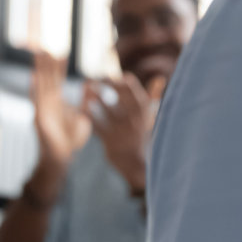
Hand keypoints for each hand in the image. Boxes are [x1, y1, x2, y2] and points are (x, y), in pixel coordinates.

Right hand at [31, 51, 90, 168]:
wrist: (62, 157)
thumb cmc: (70, 140)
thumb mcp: (83, 118)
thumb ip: (85, 103)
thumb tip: (91, 87)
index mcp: (57, 102)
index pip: (58, 80)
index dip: (59, 67)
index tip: (61, 52)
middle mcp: (48, 102)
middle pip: (47, 78)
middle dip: (46, 63)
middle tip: (45, 46)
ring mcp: (42, 108)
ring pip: (40, 85)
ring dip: (38, 69)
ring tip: (38, 55)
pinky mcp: (39, 117)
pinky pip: (36, 100)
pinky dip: (34, 88)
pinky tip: (33, 76)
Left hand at [81, 73, 159, 193]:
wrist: (138, 165)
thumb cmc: (143, 138)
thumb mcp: (151, 118)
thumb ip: (153, 97)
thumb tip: (159, 78)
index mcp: (145, 111)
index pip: (131, 87)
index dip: (118, 79)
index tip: (109, 76)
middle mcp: (135, 119)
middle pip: (117, 93)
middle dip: (103, 83)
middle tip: (92, 79)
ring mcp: (123, 130)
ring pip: (105, 107)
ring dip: (93, 95)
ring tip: (85, 88)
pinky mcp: (110, 141)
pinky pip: (96, 124)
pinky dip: (87, 114)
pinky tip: (81, 107)